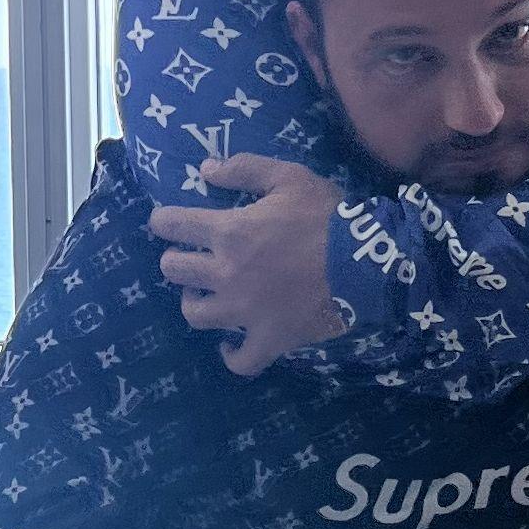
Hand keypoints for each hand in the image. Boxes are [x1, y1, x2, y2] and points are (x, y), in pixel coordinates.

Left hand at [150, 155, 350, 374]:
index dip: (163, 221)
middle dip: (175, 260)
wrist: (365, 263)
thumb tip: (205, 169)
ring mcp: (244, 312)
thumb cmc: (327, 216)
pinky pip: (240, 360)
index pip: (172, 225)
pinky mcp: (268, 339)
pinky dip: (231, 355)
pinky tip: (230, 345)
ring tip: (205, 295)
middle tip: (191, 257)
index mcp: (228, 231)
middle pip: (173, 271)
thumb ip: (244, 168)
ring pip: (194, 314)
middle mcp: (225, 274)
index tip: (167, 223)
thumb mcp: (289, 177)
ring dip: (194, 301)